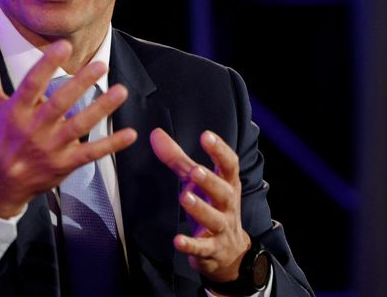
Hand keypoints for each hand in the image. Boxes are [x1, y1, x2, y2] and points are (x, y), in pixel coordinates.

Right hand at [0, 35, 136, 217]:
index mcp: (15, 112)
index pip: (32, 85)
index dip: (47, 65)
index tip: (64, 46)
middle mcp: (33, 130)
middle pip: (60, 104)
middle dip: (81, 84)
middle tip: (101, 65)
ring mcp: (50, 149)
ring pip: (79, 126)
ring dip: (102, 109)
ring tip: (121, 91)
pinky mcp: (64, 164)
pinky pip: (91, 153)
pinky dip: (111, 145)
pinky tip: (130, 134)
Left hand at [150, 128, 250, 283]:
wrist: (231, 253)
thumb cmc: (213, 206)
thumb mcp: (198, 183)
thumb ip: (178, 159)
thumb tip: (155, 133)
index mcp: (227, 184)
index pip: (229, 165)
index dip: (220, 150)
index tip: (206, 136)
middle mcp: (228, 205)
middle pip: (223, 191)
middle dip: (210, 181)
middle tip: (195, 171)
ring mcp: (222, 228)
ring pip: (214, 218)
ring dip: (200, 208)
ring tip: (185, 197)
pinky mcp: (212, 250)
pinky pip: (202, 248)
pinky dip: (190, 244)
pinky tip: (177, 240)